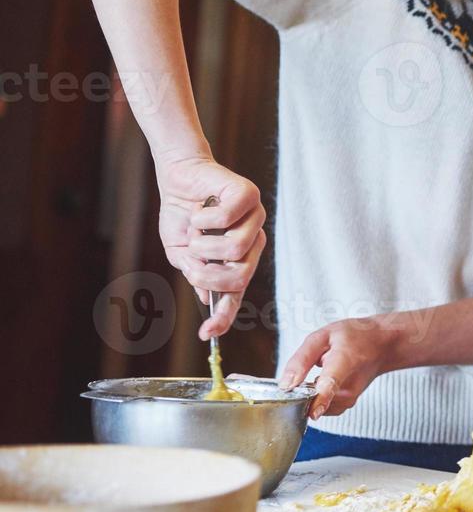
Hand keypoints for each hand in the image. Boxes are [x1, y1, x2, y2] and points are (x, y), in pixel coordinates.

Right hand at [155, 154, 265, 337]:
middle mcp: (253, 240)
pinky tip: (198, 211)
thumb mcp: (182, 252)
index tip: (206, 333)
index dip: (224, 315)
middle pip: (241, 276)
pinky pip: (227, 218)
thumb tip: (205, 298)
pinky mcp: (249, 195)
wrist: (178, 178)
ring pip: (235, 249)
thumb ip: (196, 273)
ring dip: (202, 244)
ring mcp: (255, 217)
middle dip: (208, 274)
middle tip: (190, 261)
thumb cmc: (183, 215)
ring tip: (193, 230)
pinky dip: (203, 218)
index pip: (238, 292)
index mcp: (241, 258)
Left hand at [279, 316, 404, 419]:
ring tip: (319, 372)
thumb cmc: (354, 336)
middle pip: (316, 400)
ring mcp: (350, 398)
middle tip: (306, 371)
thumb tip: (285, 385)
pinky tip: (322, 382)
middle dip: (300, 391)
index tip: (312, 412)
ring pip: (315, 406)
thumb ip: (301, 359)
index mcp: (343, 360)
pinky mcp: (347, 405)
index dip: (320, 398)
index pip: (332, 383)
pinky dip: (316, 398)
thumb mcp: (323, 336)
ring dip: (308, 394)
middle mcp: (349, 385)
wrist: (382, 345)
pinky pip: (322, 407)